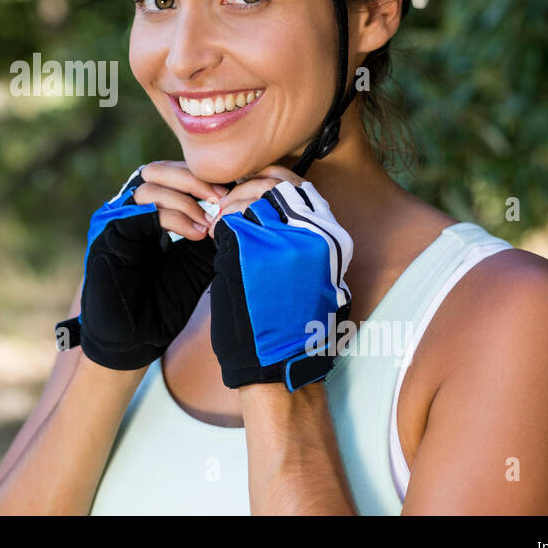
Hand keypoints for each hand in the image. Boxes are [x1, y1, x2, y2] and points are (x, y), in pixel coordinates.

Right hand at [72, 162, 229, 369]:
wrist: (133, 340)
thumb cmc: (162, 304)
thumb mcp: (196, 261)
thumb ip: (209, 232)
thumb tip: (238, 204)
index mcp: (146, 213)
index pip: (171, 176)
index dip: (202, 179)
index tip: (233, 194)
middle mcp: (126, 211)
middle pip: (157, 170)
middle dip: (194, 180)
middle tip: (223, 198)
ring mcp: (113, 221)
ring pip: (148, 185)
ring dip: (186, 199)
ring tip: (210, 222)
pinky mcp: (106, 236)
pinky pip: (140, 212)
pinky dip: (172, 217)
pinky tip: (195, 233)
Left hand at [207, 169, 352, 390]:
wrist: (279, 365)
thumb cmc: (296, 324)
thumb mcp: (318, 275)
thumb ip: (307, 237)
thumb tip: (282, 207)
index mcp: (332, 239)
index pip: (301, 185)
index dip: (272, 182)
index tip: (254, 191)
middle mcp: (312, 234)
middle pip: (276, 183)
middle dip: (250, 187)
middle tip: (232, 203)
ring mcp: (281, 242)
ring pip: (252, 197)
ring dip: (232, 204)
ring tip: (222, 220)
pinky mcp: (250, 254)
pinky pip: (230, 222)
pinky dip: (219, 224)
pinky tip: (215, 236)